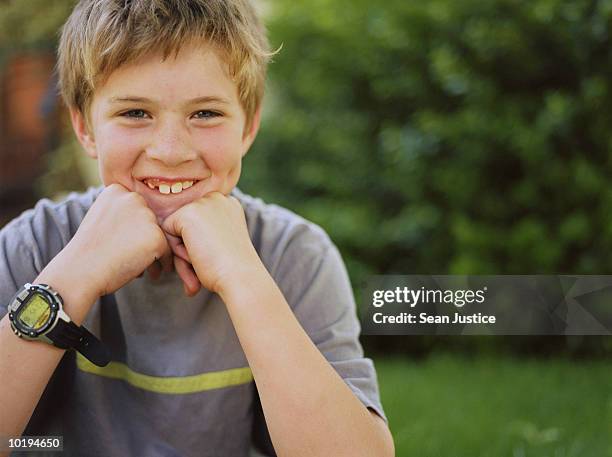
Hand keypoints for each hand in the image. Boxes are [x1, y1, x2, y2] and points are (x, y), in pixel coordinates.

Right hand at [61, 184, 180, 296]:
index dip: (134, 228)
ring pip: (159, 235)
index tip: (123, 243)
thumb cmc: (88, 250)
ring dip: (153, 251)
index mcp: (117, 191)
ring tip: (142, 267)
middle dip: (144, 239)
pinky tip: (151, 274)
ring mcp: (146, 217)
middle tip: (133, 257)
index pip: (137, 208)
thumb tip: (145, 221)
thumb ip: (122, 213)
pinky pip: (167, 251)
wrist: (80, 271)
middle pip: (150, 221)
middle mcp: (133, 198)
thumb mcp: (101, 219)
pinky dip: (163, 263)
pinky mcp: (156, 236)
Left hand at [161, 191, 261, 294]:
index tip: (216, 256)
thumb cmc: (231, 269)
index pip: (198, 220)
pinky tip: (196, 255)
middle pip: (185, 222)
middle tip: (208, 263)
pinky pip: (166, 231)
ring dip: (184, 250)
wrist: (239, 276)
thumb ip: (203, 232)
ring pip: (175, 227)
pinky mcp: (187, 212)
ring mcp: (202, 203)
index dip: (201, 242)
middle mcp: (216, 198)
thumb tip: (172, 229)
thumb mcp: (221, 243)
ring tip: (204, 261)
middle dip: (190, 246)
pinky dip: (177, 250)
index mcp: (227, 204)